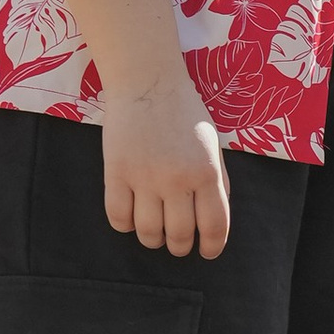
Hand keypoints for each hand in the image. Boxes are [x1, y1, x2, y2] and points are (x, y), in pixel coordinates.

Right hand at [101, 65, 230, 257]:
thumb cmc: (184, 111)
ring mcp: (145, 177)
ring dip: (153, 239)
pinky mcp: (116, 172)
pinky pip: (118, 217)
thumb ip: (217, 181)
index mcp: (207, 172)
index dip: (212, 247)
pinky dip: (124, 226)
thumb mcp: (213, 144)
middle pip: (179, 234)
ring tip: (154, 234)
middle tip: (177, 244)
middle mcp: (177, 179)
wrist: (146, 81)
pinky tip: (130, 218)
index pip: (214, 226)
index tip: (207, 252)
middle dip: (180, 247)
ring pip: (148, 231)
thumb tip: (213, 219)